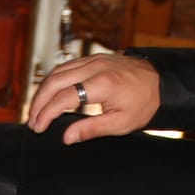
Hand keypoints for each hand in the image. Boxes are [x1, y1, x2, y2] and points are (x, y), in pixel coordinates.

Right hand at [28, 53, 160, 141]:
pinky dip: (54, 80)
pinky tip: (50, 93)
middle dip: (39, 102)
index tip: (38, 127)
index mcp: (102, 84)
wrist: (162, 82)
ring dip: (43, 90)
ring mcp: (94, 59)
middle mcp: (95, 67)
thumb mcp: (122, 123)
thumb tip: (67, 137)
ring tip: (37, 110)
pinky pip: (67, 66)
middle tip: (32, 121)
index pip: (63, 97)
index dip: (47, 113)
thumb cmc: (145, 104)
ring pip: (58, 71)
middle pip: (54, 80)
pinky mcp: (95, 57)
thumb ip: (92, 129)